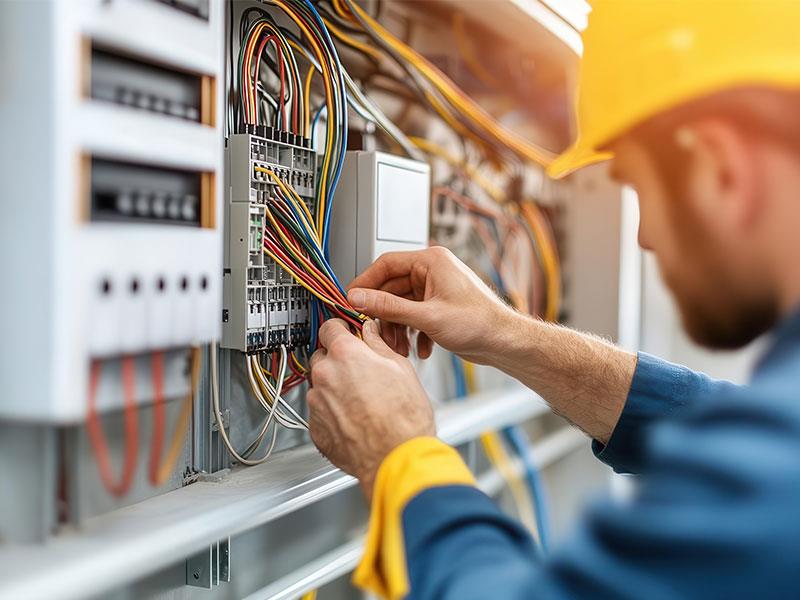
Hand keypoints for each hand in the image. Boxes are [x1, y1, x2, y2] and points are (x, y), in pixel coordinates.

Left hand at [307, 319, 434, 498]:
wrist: (396, 459)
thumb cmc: (404, 419)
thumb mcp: (401, 369)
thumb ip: (379, 345)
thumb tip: (371, 332)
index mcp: (345, 355)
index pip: (330, 327)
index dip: (340, 329)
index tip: (345, 333)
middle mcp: (325, 376)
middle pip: (322, 356)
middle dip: (338, 360)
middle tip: (360, 371)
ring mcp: (317, 404)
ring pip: (321, 385)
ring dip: (335, 388)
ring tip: (363, 401)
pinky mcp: (315, 428)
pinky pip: (320, 412)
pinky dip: (333, 412)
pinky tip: (356, 418)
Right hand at [347, 246, 513, 363]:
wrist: (505, 343)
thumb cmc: (479, 323)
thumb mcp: (426, 316)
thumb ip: (388, 307)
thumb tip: (359, 298)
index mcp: (431, 261)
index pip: (386, 264)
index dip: (366, 282)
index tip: (351, 300)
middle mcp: (433, 271)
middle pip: (392, 287)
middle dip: (384, 314)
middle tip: (372, 330)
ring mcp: (437, 289)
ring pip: (403, 305)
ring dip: (398, 328)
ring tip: (399, 348)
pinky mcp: (440, 307)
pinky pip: (415, 316)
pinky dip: (413, 333)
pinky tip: (420, 350)